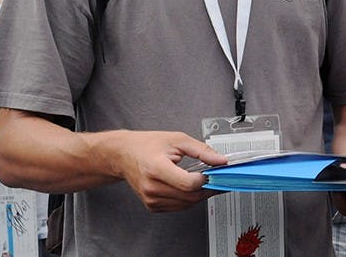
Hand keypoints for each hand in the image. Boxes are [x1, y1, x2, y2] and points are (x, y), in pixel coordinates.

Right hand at [112, 131, 227, 211]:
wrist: (124, 155)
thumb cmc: (147, 145)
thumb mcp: (177, 139)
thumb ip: (202, 150)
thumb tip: (220, 160)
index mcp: (156, 168)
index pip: (188, 184)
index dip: (205, 180)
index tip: (214, 172)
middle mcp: (152, 187)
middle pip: (190, 197)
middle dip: (208, 189)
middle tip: (218, 179)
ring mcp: (151, 199)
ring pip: (186, 204)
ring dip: (200, 195)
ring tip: (206, 181)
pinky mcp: (152, 206)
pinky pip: (178, 206)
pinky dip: (189, 199)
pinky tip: (191, 187)